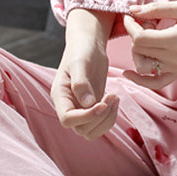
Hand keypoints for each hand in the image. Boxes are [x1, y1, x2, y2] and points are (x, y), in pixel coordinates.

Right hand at [51, 9, 118, 139]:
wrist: (88, 44)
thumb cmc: (82, 50)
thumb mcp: (80, 62)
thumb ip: (81, 82)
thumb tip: (87, 103)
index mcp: (60, 95)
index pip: (67, 119)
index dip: (85, 117)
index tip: (102, 104)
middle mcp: (68, 105)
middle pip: (81, 129)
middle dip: (100, 117)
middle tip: (113, 96)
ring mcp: (80, 107)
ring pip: (91, 131)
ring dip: (107, 119)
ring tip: (115, 97)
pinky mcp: (93, 106)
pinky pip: (101, 122)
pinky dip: (111, 115)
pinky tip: (115, 98)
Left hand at [123, 1, 176, 88]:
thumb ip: (156, 9)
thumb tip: (133, 10)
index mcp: (174, 41)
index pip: (139, 39)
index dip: (130, 26)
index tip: (132, 15)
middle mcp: (174, 59)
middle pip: (139, 50)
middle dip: (136, 33)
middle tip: (149, 21)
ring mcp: (176, 68)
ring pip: (142, 65)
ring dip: (139, 51)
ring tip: (150, 37)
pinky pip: (155, 82)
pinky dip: (140, 80)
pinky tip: (129, 73)